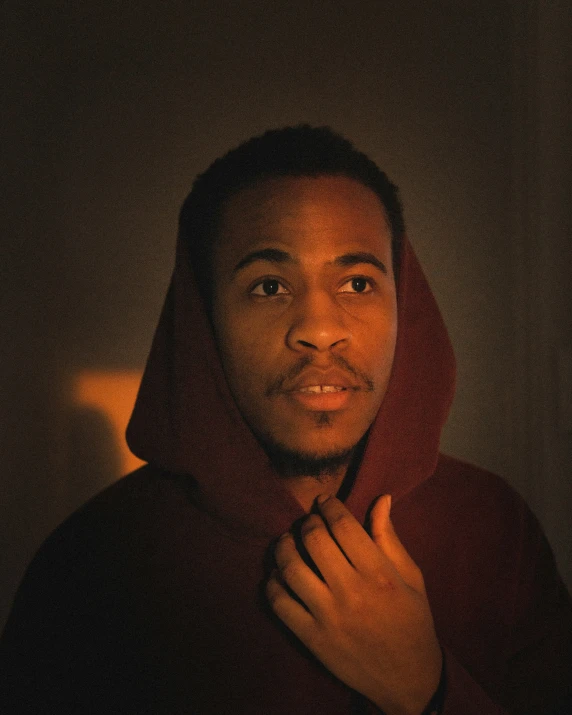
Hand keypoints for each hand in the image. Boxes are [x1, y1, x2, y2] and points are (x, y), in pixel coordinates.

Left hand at [266, 495, 441, 714]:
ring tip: (288, 541)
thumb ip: (389, 538)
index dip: (329, 506)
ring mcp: (329, 617)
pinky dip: (273, 583)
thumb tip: (380, 499)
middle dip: (308, 522)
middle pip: (314, 540)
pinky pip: (280, 603)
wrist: (409, 680)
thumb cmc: (413, 623)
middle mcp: (352, 593)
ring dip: (284, 547)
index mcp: (380, 575)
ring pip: (291, 568)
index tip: (324, 500)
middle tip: (309, 521)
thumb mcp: (411, 578)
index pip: (344, 526)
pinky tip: (279, 574)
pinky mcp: (312, 639)